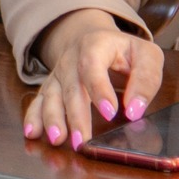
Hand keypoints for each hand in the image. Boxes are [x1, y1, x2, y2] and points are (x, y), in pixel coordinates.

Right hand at [23, 9, 163, 150]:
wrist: (94, 38)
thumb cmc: (124, 51)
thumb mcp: (146, 56)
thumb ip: (146, 79)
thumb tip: (136, 109)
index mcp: (95, 45)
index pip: (92, 64)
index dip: (99, 88)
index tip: (110, 112)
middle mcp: (71, 59)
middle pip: (70, 87)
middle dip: (75, 115)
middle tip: (82, 140)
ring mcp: (58, 74)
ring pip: (51, 95)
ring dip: (52, 119)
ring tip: (57, 139)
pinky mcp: (51, 88)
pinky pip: (38, 101)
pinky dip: (33, 117)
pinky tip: (32, 133)